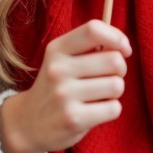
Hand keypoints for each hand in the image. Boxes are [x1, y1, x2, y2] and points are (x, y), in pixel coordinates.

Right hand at [0, 21, 129, 152]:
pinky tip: (95, 111)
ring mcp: (64, 95)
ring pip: (117, 85)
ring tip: (98, 96)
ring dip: (115, 92)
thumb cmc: (57, 87)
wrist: (28, 123)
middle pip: (114, 60)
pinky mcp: (73, 119)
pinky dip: (111, 110)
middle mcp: (58, 69)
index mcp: (57, 49)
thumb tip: (124, 48)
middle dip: (120, 70)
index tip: (124, 50)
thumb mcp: (62, 60)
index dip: (117, 38)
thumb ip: (89, 48)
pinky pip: (114, 108)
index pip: (93, 29)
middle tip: (108, 78)